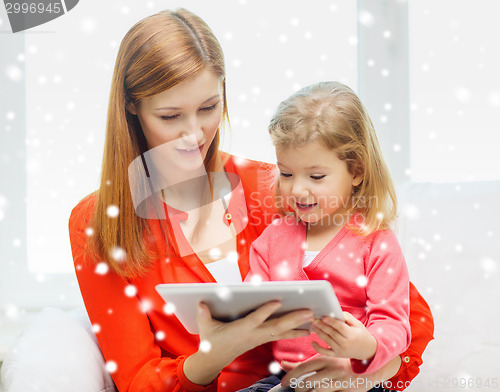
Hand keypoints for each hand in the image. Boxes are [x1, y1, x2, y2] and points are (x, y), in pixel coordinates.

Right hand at [183, 301, 313, 384]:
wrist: (215, 358)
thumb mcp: (205, 327)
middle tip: (309, 312)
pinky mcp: (261, 339)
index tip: (277, 301)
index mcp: (240, 330)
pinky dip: (294, 332)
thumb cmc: (211, 340)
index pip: (256, 319)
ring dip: (299, 326)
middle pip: (276, 326)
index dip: (266, 310)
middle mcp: (253, 335)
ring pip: (282, 332)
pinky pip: (280, 335)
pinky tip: (306, 329)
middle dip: (293, 319)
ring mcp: (259, 338)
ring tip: (314, 320)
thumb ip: (203, 315)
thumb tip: (200, 303)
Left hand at [281, 356, 370, 391]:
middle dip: (299, 388)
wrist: (368, 366)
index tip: (283, 383)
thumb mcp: (322, 360)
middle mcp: (332, 369)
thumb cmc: (339, 363)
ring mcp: (341, 381)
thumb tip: (282, 364)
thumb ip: (302, 363)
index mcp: (325, 358)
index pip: (303, 367)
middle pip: (308, 382)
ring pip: (318, 391)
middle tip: (298, 389)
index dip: (290, 376)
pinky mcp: (349, 391)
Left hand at [311, 312, 376, 360]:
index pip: (340, 327)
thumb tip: (334, 313)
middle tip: (314, 320)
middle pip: (332, 333)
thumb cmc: (360, 334)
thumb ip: (347, 317)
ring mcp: (341, 351)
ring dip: (319, 333)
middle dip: (322, 326)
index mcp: (352, 335)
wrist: (367, 350)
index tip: (323, 317)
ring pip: (328, 341)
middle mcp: (346, 344)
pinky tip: (313, 342)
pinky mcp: (337, 355)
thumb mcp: (357, 324)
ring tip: (313, 325)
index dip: (331, 322)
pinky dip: (318, 349)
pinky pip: (326, 353)